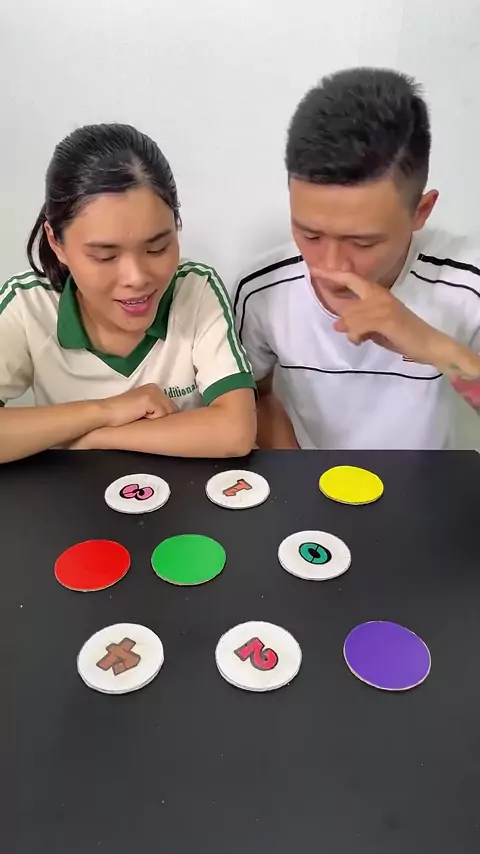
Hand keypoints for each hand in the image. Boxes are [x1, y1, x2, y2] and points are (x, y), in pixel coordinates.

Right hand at [99, 384, 176, 427]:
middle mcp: (155, 388)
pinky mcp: (150, 399)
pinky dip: (152, 420)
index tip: (149, 420)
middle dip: (162, 418)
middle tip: (143, 419)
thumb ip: (154, 410)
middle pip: (172, 410)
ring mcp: (153, 392)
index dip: (163, 417)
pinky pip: (161, 415)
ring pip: (168, 413)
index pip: (170, 406)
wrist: (105, 414)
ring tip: (139, 417)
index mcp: (152, 389)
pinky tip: (138, 416)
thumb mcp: (141, 410)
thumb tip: (169, 419)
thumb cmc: (120, 416)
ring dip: (156, 420)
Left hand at [314, 269, 448, 364]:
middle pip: (345, 305)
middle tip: (360, 334)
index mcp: (377, 292)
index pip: (350, 279)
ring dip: (354, 334)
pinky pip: (356, 328)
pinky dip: (357, 338)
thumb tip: (338, 324)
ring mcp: (380, 305)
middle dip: (346, 323)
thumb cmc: (401, 333)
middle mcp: (377, 294)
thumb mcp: (375, 326)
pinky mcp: (383, 319)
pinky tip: (366, 340)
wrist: (426, 343)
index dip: (331, 275)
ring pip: (349, 319)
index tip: (314, 270)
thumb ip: (357, 321)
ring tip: (367, 338)